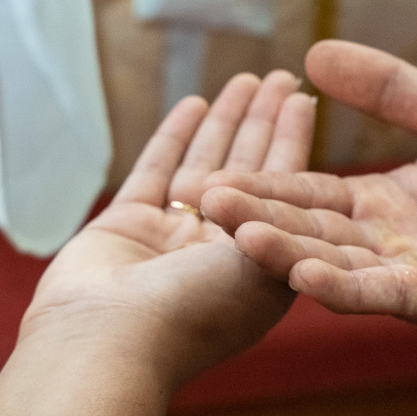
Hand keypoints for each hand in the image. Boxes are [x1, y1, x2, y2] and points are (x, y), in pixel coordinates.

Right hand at [0, 71, 313, 415]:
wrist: (112, 339)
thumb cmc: (197, 311)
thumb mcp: (264, 265)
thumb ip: (281, 221)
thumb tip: (304, 184)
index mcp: (258, 269)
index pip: (284, 191)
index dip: (293, 143)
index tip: (303, 100)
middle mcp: (218, 252)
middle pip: (248, 172)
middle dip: (264, 123)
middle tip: (279, 76)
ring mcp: (171, 239)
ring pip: (205, 165)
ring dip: (227, 121)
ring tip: (246, 78)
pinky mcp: (128, 226)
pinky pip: (157, 170)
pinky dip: (176, 137)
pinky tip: (195, 103)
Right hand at [202, 40, 416, 344]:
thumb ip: (391, 89)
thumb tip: (315, 52)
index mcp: (386, 202)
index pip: (312, 194)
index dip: (264, 186)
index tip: (208, 176)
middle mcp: (391, 245)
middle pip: (314, 233)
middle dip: (260, 219)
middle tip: (202, 203)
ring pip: (343, 268)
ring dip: (291, 255)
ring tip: (243, 237)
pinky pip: (396, 296)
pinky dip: (350, 289)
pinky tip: (310, 276)